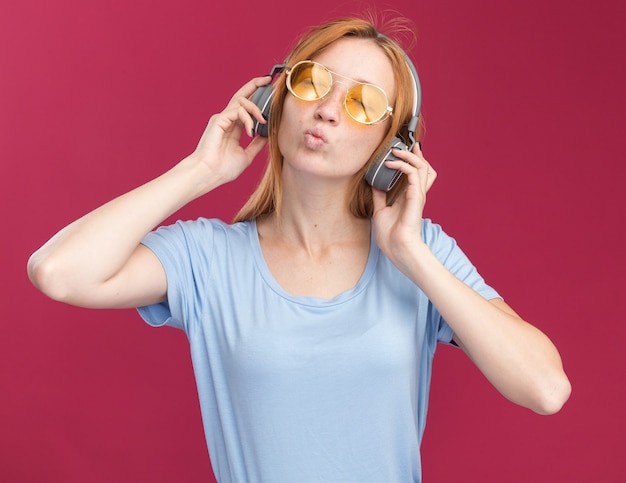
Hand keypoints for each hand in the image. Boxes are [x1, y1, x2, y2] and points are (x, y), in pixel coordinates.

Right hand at [188, 75, 271, 189]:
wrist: (210, 174)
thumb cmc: (223, 168)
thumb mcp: (247, 155)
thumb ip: (256, 144)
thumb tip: (267, 135)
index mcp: (233, 127)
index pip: (246, 107)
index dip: (256, 97)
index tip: (269, 90)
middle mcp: (227, 120)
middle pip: (241, 96)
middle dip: (255, 85)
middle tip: (268, 79)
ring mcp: (222, 119)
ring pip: (241, 101)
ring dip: (255, 108)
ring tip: (263, 121)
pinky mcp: (218, 120)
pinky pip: (237, 111)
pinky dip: (247, 119)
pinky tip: (251, 131)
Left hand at [371, 143, 436, 265]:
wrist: (397, 248)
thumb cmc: (391, 236)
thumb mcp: (380, 211)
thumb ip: (379, 197)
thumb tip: (374, 185)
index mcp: (409, 197)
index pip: (415, 174)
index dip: (411, 160)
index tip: (400, 150)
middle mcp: (415, 194)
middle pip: (423, 167)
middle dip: (414, 154)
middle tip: (402, 145)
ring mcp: (417, 195)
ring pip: (422, 167)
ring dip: (409, 156)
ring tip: (395, 151)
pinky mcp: (416, 197)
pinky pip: (414, 174)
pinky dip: (403, 165)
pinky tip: (390, 164)